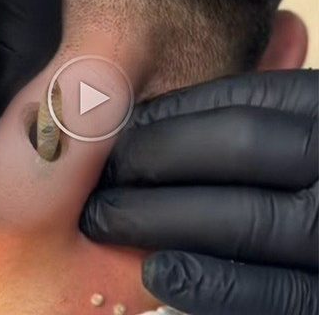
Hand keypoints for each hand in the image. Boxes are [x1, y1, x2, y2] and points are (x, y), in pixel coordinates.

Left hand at [82, 70, 317, 314]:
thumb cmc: (308, 171)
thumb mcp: (295, 130)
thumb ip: (248, 123)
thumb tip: (147, 122)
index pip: (239, 101)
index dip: (164, 117)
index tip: (113, 134)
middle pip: (237, 145)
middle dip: (150, 158)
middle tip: (97, 173)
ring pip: (246, 219)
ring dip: (157, 218)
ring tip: (102, 219)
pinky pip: (276, 295)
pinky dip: (210, 284)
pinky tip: (156, 271)